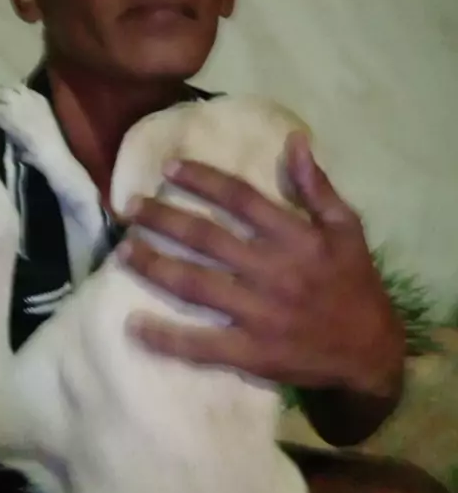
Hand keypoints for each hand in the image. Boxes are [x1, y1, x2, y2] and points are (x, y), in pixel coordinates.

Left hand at [119, 133, 403, 395]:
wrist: (370, 351)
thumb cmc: (354, 281)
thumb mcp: (347, 227)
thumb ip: (317, 186)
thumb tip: (294, 139)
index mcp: (295, 237)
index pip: (240, 199)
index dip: (202, 181)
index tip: (168, 169)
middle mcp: (272, 271)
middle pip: (207, 239)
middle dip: (163, 219)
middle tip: (129, 207)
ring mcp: (259, 314)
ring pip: (196, 286)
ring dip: (154, 266)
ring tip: (122, 251)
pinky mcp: (252, 353)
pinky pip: (202, 346)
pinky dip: (166, 338)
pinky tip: (134, 326)